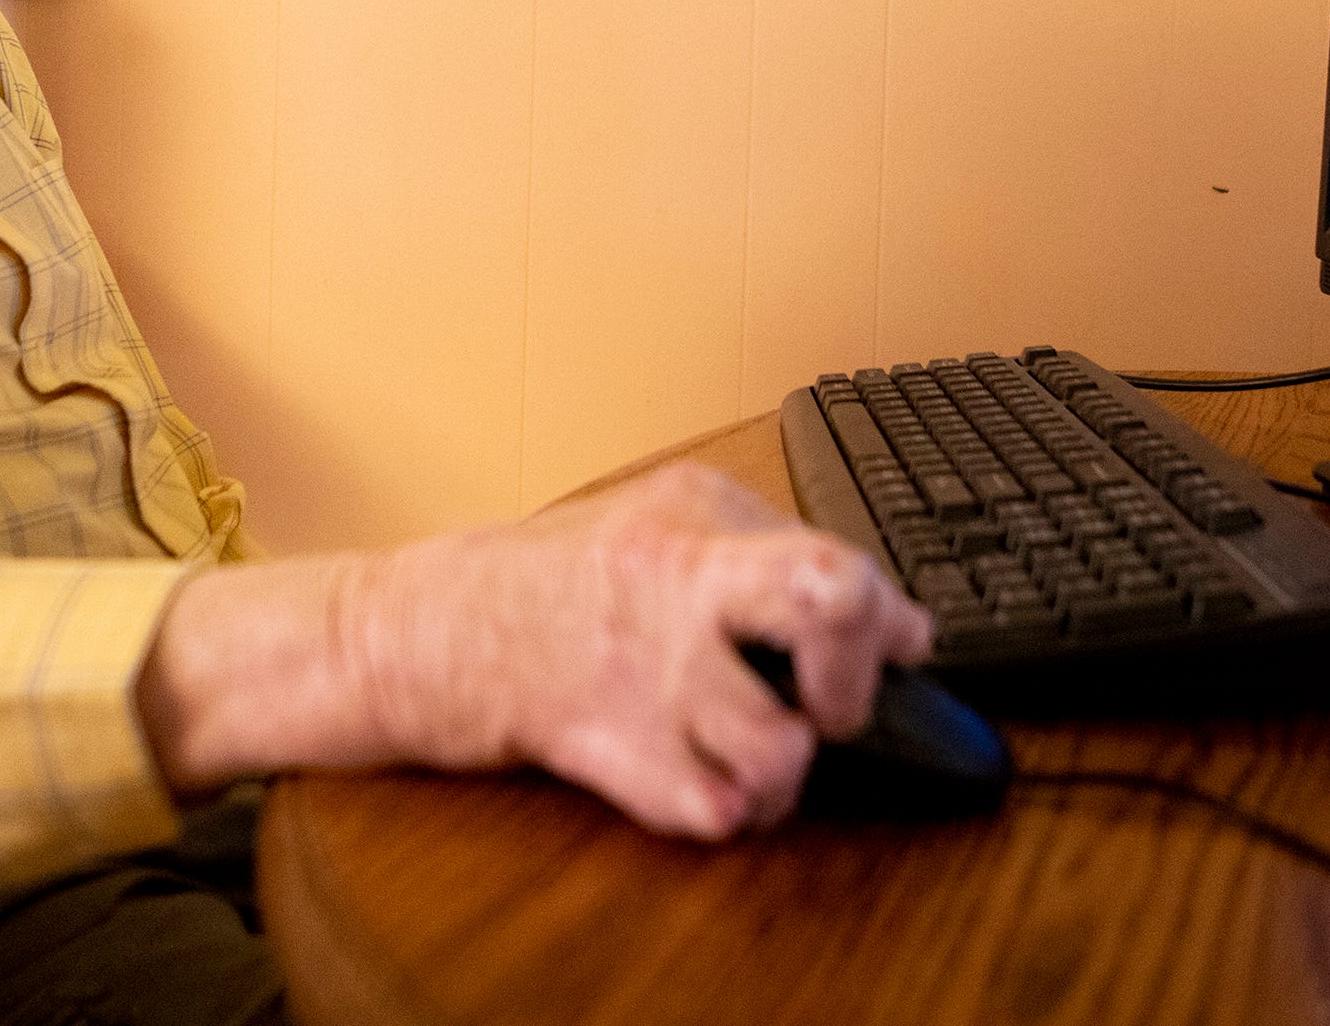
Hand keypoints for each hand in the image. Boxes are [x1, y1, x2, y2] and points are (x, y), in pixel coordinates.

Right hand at [345, 463, 934, 837]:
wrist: (426, 627)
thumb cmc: (556, 580)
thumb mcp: (664, 521)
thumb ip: (779, 553)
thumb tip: (903, 623)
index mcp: (699, 517)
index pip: (842, 559)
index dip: (888, 624)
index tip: (889, 653)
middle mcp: (678, 583)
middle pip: (830, 599)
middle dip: (856, 675)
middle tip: (833, 706)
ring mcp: (645, 669)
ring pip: (781, 748)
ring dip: (784, 774)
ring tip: (758, 761)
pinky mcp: (609, 747)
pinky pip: (710, 808)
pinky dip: (722, 810)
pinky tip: (702, 783)